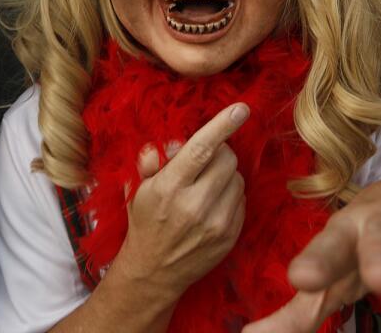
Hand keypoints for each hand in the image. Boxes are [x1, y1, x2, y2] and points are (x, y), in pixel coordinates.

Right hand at [110, 103, 248, 299]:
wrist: (154, 271)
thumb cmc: (145, 222)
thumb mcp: (138, 188)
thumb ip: (152, 160)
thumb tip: (174, 143)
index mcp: (170, 188)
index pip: (202, 149)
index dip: (223, 125)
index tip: (241, 109)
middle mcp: (195, 206)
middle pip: (227, 159)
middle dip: (218, 153)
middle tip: (204, 162)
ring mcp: (216, 224)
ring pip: (237, 178)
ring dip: (225, 175)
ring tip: (205, 187)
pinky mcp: (230, 236)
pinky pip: (242, 200)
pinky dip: (230, 195)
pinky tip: (213, 205)